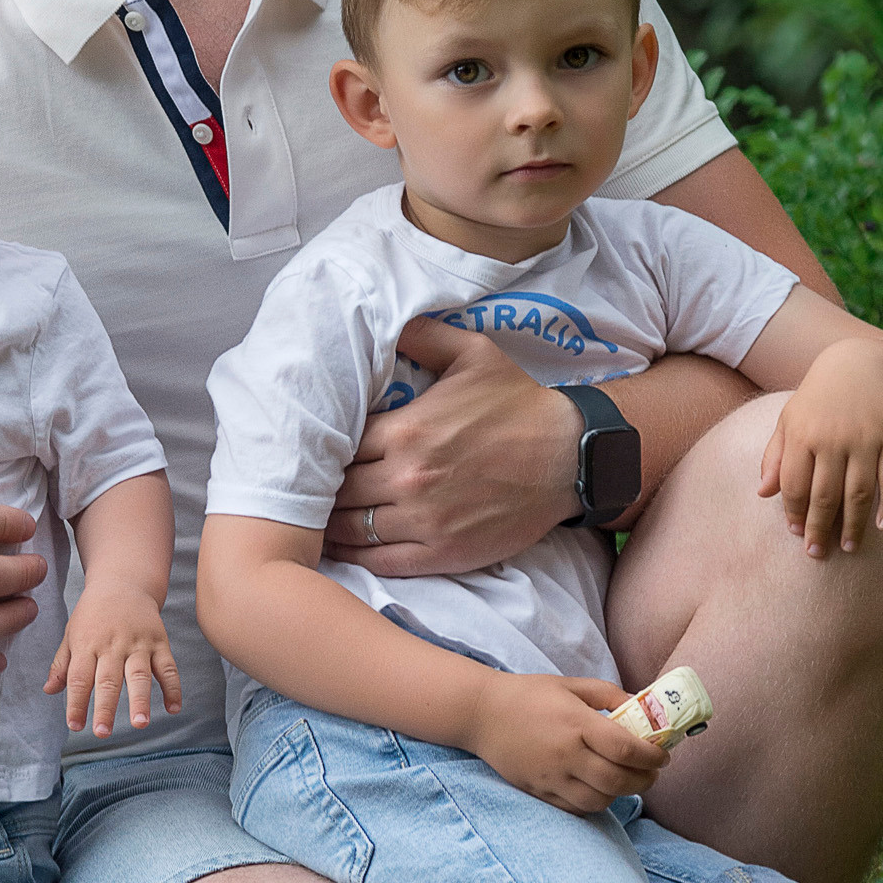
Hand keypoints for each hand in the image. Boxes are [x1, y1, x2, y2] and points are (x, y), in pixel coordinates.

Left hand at [47, 582, 182, 736]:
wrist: (123, 582)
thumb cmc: (93, 613)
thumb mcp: (72, 633)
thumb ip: (62, 664)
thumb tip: (49, 690)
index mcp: (87, 644)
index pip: (79, 678)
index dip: (76, 703)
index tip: (75, 726)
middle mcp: (112, 645)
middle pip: (108, 679)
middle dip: (105, 707)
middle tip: (102, 732)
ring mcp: (138, 643)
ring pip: (139, 674)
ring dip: (140, 700)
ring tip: (140, 724)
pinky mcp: (159, 641)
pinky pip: (168, 667)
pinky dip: (173, 688)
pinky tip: (174, 708)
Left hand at [324, 319, 580, 575]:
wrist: (570, 455)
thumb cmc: (520, 403)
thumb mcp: (474, 353)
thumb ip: (425, 336)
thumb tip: (391, 321)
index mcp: (406, 430)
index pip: (339, 446)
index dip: (325, 451)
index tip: (319, 453)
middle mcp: (408, 477)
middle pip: (339, 491)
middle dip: (324, 489)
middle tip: (312, 489)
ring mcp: (425, 520)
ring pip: (353, 529)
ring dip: (333, 526)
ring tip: (319, 521)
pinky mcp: (443, 553)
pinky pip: (382, 562)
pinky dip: (360, 557)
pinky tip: (349, 550)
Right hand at [463, 674, 668, 814]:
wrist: (481, 713)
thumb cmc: (529, 694)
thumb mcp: (571, 685)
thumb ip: (609, 695)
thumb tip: (643, 707)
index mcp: (576, 723)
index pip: (624, 748)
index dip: (651, 756)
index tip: (663, 756)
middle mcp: (565, 754)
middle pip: (617, 781)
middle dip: (644, 781)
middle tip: (652, 773)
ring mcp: (550, 776)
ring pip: (599, 800)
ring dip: (621, 794)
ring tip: (627, 781)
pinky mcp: (539, 791)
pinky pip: (576, 808)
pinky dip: (595, 803)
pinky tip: (600, 789)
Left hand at [758, 349, 882, 556]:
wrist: (860, 365)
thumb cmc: (817, 400)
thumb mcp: (789, 420)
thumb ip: (775, 456)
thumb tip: (763, 493)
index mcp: (803, 434)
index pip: (795, 485)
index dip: (795, 513)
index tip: (797, 534)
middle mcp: (833, 438)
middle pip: (825, 494)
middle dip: (820, 528)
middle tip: (817, 553)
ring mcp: (865, 439)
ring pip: (859, 491)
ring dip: (854, 524)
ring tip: (850, 548)